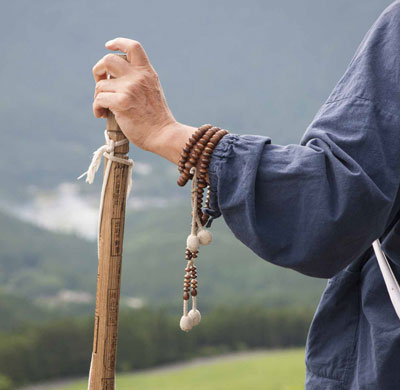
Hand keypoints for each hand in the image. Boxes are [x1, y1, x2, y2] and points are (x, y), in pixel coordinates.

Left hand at [92, 37, 194, 163]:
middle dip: (99, 70)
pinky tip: (101, 115)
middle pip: (108, 59)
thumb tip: (113, 78)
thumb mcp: (152, 91)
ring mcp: (130, 88)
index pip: (133, 47)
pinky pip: (99, 99)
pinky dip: (97, 108)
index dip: (118, 42)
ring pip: (101, 84)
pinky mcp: (122, 102)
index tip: (109, 46)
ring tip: (104, 108)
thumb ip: (138, 80)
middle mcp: (138, 77)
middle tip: (100, 83)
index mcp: (147, 73)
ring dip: (98, 96)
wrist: (163, 134)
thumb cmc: (156, 119)